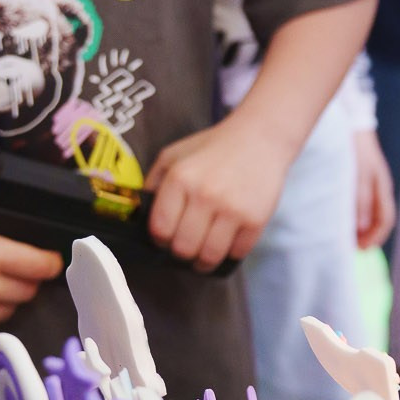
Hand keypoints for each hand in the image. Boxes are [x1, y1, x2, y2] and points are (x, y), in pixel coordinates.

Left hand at [148, 115, 288, 272]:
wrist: (260, 137)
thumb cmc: (213, 147)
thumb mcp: (174, 155)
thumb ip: (153, 182)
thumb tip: (139, 215)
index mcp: (180, 178)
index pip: (160, 228)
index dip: (160, 240)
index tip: (165, 240)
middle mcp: (204, 194)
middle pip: (183, 248)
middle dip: (182, 253)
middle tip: (186, 247)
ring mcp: (232, 208)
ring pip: (209, 256)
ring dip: (204, 262)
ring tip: (204, 256)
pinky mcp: (256, 219)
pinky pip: (237, 253)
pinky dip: (230, 254)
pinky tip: (226, 244)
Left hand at [353, 130, 396, 249]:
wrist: (352, 122)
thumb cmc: (356, 149)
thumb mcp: (358, 175)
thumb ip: (360, 200)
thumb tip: (361, 228)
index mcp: (383, 188)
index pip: (386, 220)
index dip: (375, 237)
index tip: (360, 249)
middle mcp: (380, 188)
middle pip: (380, 219)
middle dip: (368, 235)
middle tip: (351, 246)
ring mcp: (373, 182)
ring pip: (371, 211)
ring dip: (361, 225)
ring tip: (346, 234)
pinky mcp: (363, 177)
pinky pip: (364, 202)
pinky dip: (356, 213)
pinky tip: (344, 214)